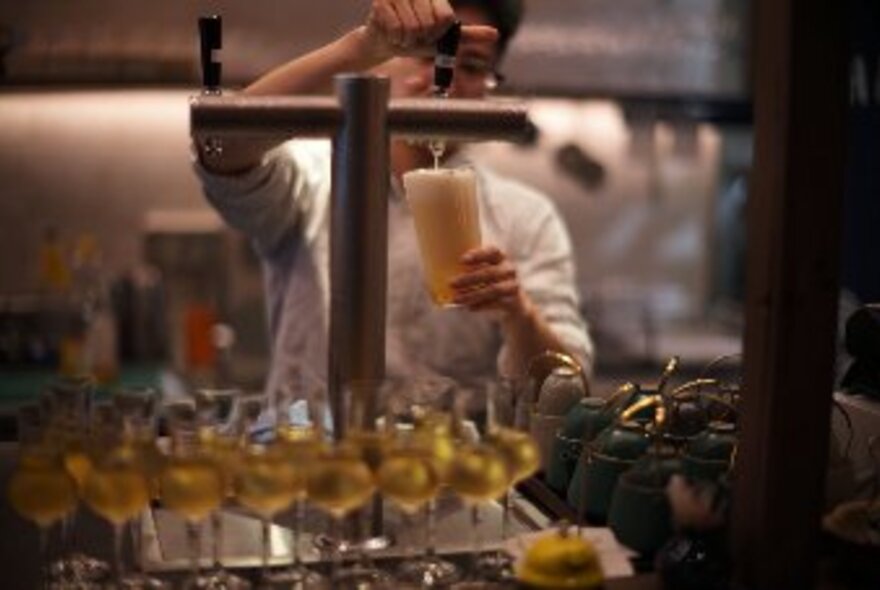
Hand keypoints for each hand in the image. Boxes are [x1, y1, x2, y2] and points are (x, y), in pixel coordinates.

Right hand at [363, 0, 497, 60]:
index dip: (437, 33)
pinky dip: (395, 38)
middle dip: (421, 38)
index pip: (445, 18)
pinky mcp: (381, 2)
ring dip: (407, 40)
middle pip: (428, 24)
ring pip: (411, 27)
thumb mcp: (444, 40)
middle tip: (414, 36)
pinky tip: (392, 34)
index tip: (430, 34)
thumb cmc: (416, 41)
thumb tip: (495, 34)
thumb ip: (469, 35)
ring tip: (403, 36)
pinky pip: (395, 28)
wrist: (385, 44)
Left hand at [449, 246, 531, 318]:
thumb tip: (434, 274)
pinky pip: (496, 304)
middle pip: (489, 273)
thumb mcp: (485, 274)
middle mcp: (509, 269)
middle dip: (469, 278)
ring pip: (492, 290)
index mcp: (501, 258)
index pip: (492, 251)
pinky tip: (468, 308)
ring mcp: (513, 286)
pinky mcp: (514, 301)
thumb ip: (469, 270)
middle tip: (451, 283)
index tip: (461, 260)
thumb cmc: (491, 285)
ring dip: (472, 294)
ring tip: (456, 299)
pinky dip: (481, 306)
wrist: (515, 307)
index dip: (478, 255)